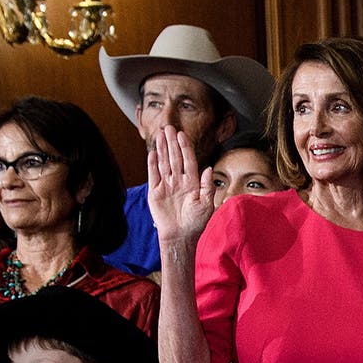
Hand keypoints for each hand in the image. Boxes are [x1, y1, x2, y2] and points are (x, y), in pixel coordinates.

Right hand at [146, 125, 213, 245]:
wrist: (181, 236)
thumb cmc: (196, 222)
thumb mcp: (207, 204)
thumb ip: (208, 186)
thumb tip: (209, 168)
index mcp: (192, 183)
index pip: (188, 161)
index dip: (185, 147)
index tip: (182, 134)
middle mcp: (179, 181)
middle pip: (175, 158)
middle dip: (172, 142)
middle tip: (168, 127)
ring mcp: (166, 185)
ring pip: (164, 163)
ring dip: (163, 148)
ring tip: (160, 134)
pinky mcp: (155, 192)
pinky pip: (153, 174)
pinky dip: (152, 163)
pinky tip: (153, 152)